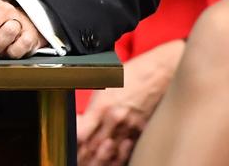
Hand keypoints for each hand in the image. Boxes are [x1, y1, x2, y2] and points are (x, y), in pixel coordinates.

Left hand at [75, 39, 183, 164]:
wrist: (161, 72)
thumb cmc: (133, 73)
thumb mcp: (104, 82)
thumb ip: (93, 104)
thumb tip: (80, 120)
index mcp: (102, 106)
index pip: (81, 134)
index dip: (73, 143)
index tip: (67, 145)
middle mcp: (116, 121)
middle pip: (94, 148)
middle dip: (83, 156)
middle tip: (75, 158)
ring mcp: (131, 129)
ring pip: (111, 155)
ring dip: (99, 161)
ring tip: (90, 161)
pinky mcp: (143, 133)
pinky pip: (127, 152)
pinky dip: (117, 158)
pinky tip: (110, 160)